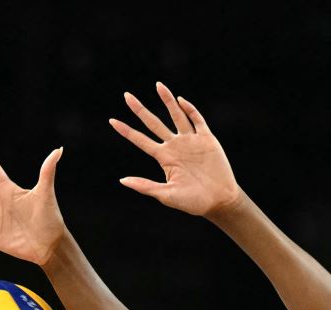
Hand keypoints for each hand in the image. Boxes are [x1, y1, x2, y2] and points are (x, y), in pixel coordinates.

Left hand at [110, 83, 241, 216]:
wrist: (218, 201)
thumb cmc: (192, 202)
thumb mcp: (166, 195)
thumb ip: (145, 186)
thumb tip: (122, 180)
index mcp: (164, 158)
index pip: (141, 140)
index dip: (127, 131)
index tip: (112, 121)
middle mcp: (174, 146)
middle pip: (154, 123)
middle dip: (140, 110)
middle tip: (126, 95)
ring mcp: (190, 141)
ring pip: (176, 115)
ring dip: (167, 101)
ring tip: (157, 85)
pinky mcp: (207, 139)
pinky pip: (197, 120)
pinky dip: (190, 109)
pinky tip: (180, 100)